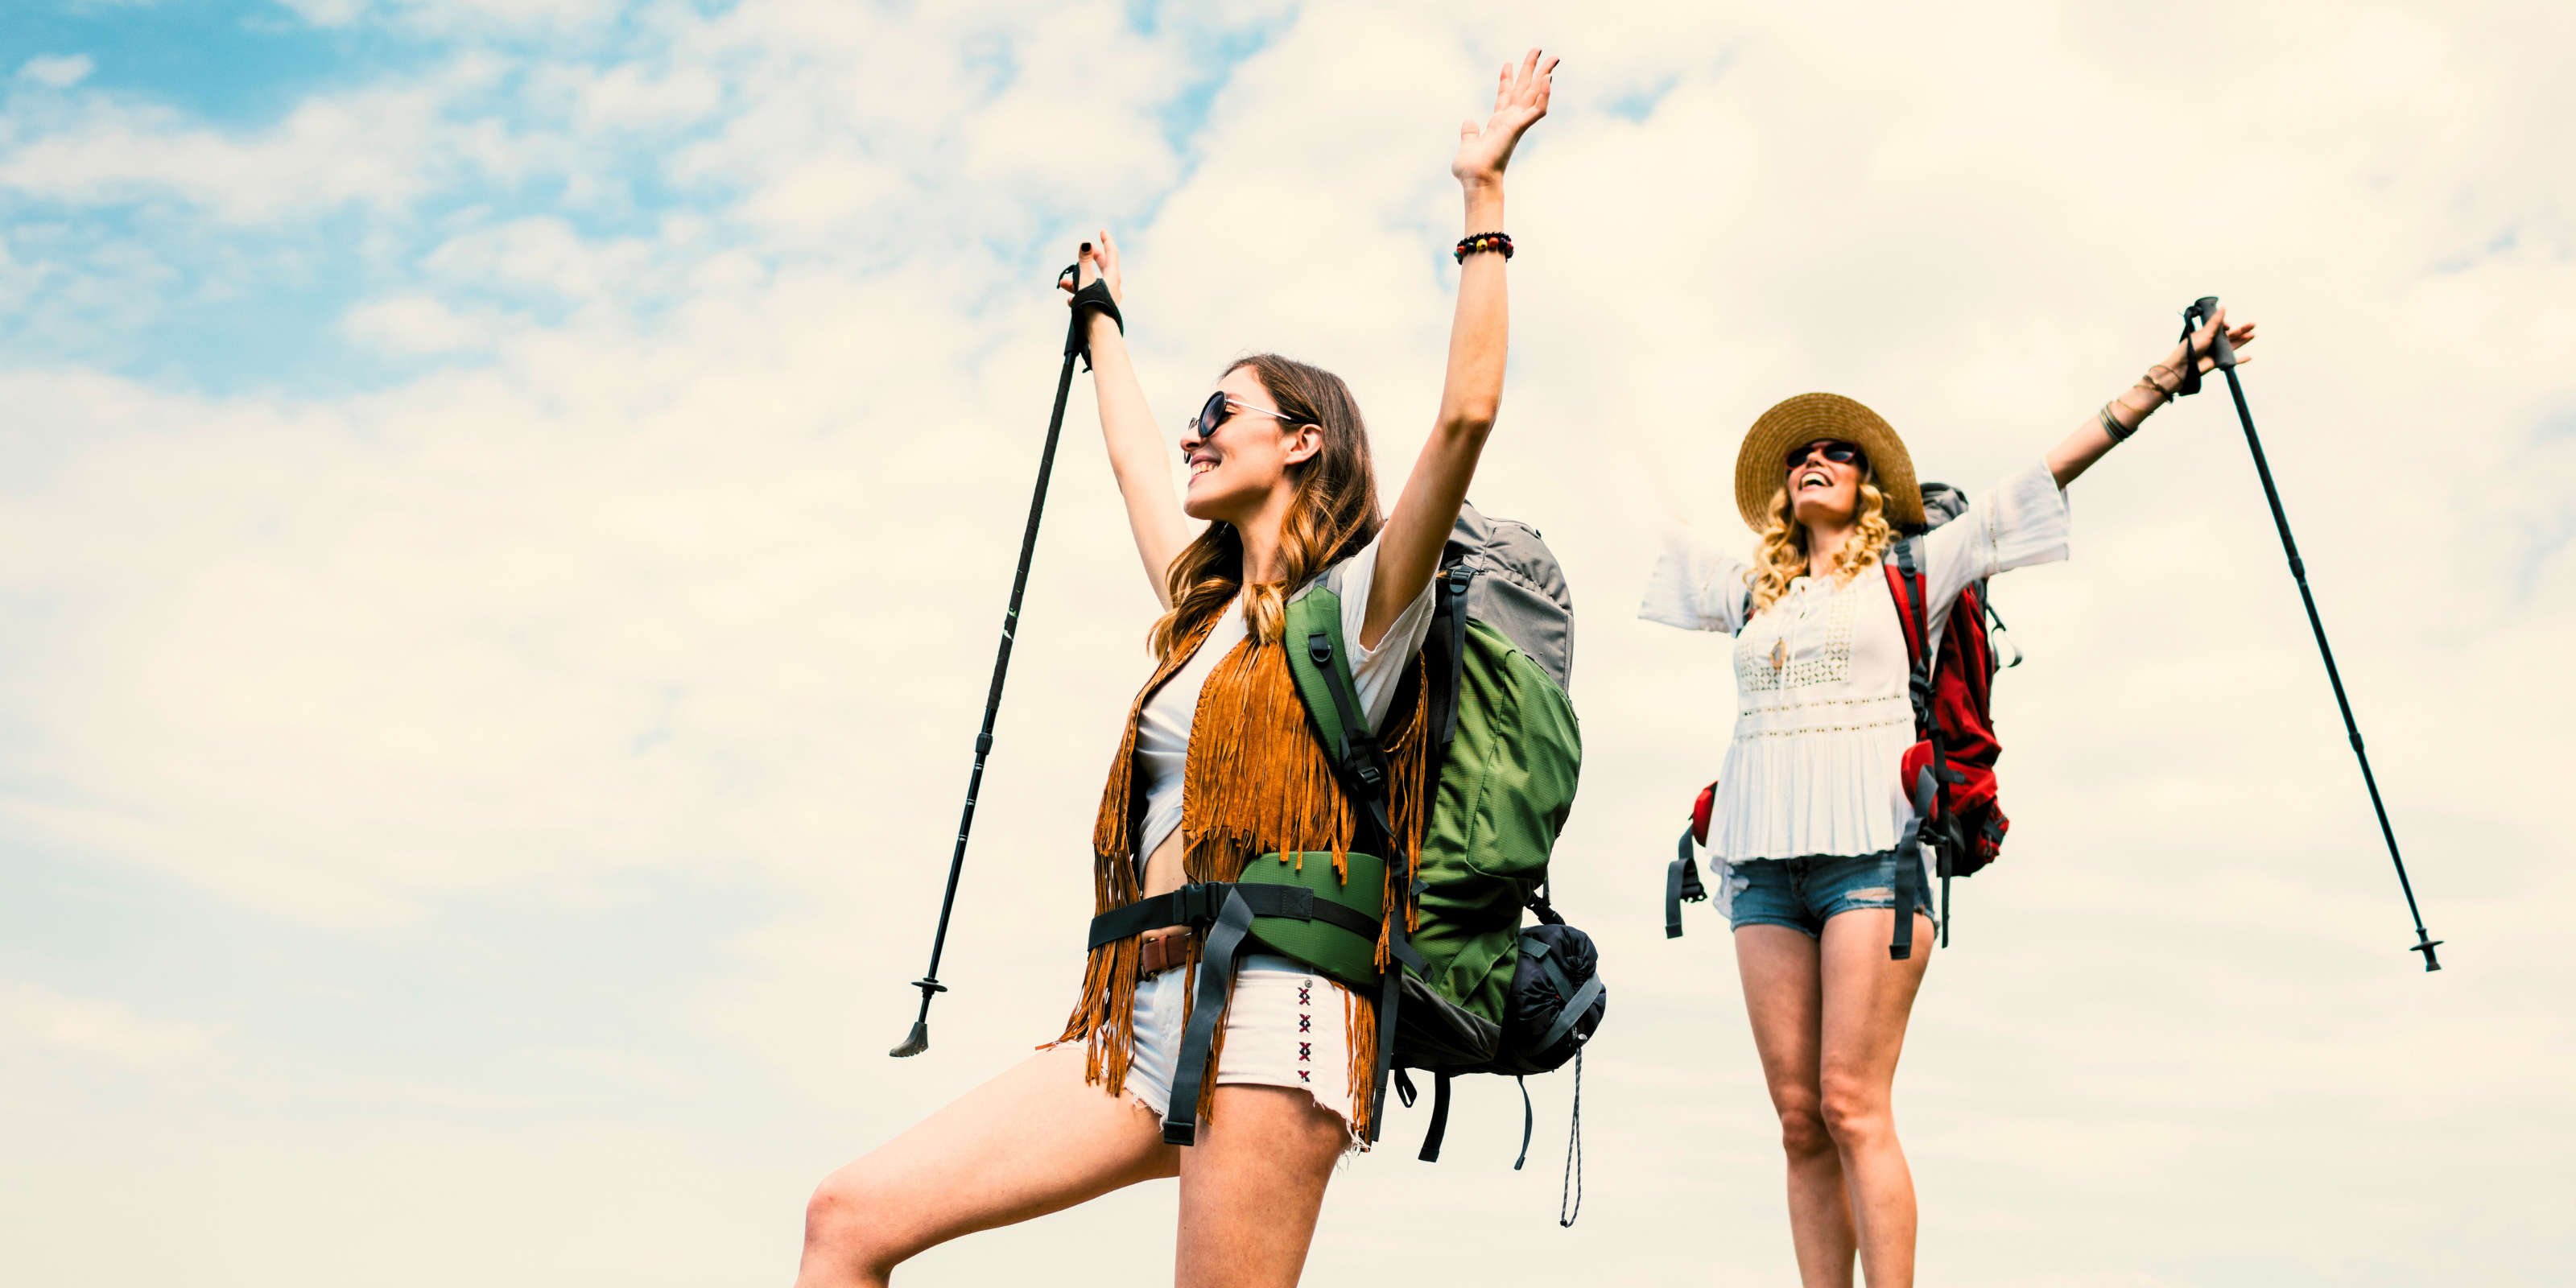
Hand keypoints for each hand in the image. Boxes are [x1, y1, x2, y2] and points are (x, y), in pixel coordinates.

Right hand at [1057, 227, 1123, 303]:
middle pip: (1103, 267)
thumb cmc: (1093, 305)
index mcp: (1113, 277)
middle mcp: (1113, 286)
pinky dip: (1079, 294)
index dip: (1106, 241)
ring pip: (1092, 282)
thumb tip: (1085, 243)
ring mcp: (1108, 297)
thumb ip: (1084, 262)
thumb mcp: (1086, 280)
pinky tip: (1069, 300)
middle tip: (1083, 253)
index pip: (1111, 253)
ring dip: (1077, 280)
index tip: (1102, 231)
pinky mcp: (1101, 307)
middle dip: (1089, 259)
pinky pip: (1089, 296)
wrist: (1099, 332)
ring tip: (1063, 284)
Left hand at [1451, 48, 1556, 189]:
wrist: (1476, 181)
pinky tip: (1548, 79)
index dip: (1506, 79)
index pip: (1504, 97)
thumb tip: (1469, 122)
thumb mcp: (1467, 146)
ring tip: (1553, 58)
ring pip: (1535, 94)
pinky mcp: (1520, 127)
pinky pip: (1537, 109)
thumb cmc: (1471, 170)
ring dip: (1544, 75)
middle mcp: (1510, 121)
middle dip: (1530, 69)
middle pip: (1523, 89)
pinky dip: (1544, 94)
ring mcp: (1517, 123)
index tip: (1508, 63)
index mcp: (1498, 124)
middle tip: (1538, 50)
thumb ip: (1469, 134)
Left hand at [2167, 304, 2256, 378]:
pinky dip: (2240, 360)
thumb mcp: (2205, 333)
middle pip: (2230, 335)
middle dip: (2242, 330)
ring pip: (2233, 345)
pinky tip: (2249, 357)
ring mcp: (2216, 352)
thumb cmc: (2190, 349)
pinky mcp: (2218, 362)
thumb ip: (2215, 322)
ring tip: (2253, 334)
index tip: (2228, 326)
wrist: (2183, 367)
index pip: (2221, 327)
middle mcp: (2212, 342)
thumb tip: (2223, 307)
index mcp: (2207, 333)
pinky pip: (2231, 360)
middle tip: (2253, 324)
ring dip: (2243, 340)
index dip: (2227, 325)